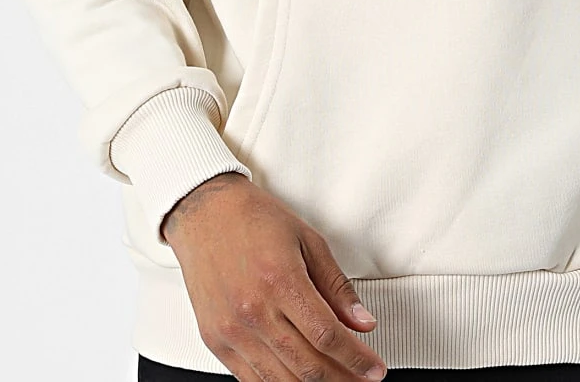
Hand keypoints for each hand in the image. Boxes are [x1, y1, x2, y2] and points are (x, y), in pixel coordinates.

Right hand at [160, 172, 388, 381]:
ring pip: (281, 380)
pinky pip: (251, 380)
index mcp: (281, 281)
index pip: (328, 336)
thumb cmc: (255, 219)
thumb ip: (336, 287)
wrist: (206, 214)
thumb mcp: (307, 240)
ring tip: (337, 380)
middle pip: (308, 365)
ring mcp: (232, 330)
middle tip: (362, 379)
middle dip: (343, 379)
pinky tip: (300, 379)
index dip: (356, 359)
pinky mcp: (215, 341)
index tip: (374, 369)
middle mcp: (253, 310)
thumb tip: (362, 323)